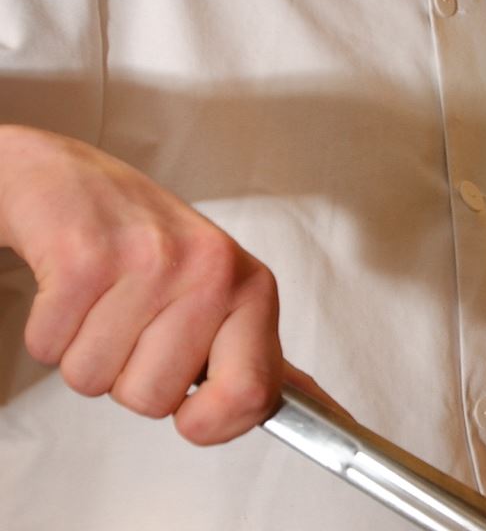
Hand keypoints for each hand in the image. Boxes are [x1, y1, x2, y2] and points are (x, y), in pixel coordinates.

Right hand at [0, 126, 283, 444]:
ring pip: (96, 380)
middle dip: (129, 373)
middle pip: (153, 400)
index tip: (192, 417)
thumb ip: (251, 352)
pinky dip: (49, 330)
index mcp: (251, 287)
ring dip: (85, 350)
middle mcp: (210, 269)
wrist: (74, 183)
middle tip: (133, 319)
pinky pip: (50, 349)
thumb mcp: (219, 292)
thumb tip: (314, 410)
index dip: (212, 424)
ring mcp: (150, 261)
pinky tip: (74, 288)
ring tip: (104, 299)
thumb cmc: (148, 242)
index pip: (254, 393)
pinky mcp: (85, 257)